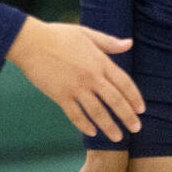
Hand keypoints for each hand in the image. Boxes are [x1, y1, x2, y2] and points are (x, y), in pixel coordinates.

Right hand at [5, 17, 143, 139]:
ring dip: (109, 126)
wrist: (30, 42)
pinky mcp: (60, 96)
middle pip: (115, 101)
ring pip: (98, 112)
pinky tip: (92, 132)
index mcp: (99, 61)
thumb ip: (108, 42)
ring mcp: (75, 87)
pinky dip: (85, 125)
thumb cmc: (57, 35)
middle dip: (127, 117)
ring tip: (117, 138)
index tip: (141, 110)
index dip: (135, 97)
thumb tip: (129, 44)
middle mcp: (90, 76)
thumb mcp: (85, 33)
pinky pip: (76, 115)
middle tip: (136, 129)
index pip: (124, 83)